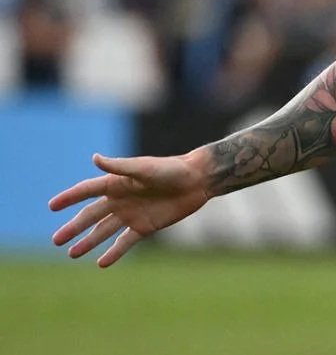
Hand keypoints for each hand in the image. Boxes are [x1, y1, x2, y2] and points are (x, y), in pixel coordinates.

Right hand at [49, 152, 210, 267]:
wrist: (197, 180)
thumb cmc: (171, 169)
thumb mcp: (144, 168)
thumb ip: (119, 166)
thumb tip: (94, 158)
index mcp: (117, 183)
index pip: (87, 191)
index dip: (69, 198)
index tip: (52, 206)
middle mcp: (121, 199)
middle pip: (91, 216)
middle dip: (73, 228)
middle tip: (56, 240)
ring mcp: (132, 214)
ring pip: (104, 231)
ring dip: (88, 242)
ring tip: (71, 254)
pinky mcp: (145, 226)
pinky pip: (125, 242)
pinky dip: (114, 253)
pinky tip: (101, 263)